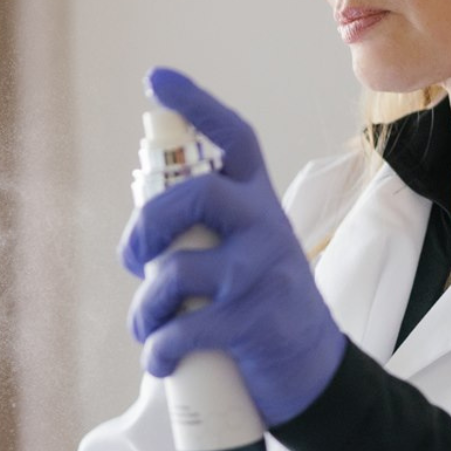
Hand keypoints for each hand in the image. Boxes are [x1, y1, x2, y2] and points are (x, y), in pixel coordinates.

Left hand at [120, 68, 344, 426]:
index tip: (156, 79)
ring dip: (144, 309)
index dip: (195, 105)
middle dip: (145, 226)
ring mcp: (262, 272)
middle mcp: (265, 226)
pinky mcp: (253, 321)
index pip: (233, 138)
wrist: (316, 372)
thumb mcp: (248, 255)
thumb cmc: (265, 309)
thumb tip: (143, 235)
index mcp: (261, 203)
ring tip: (145, 328)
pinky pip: (182, 330)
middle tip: (133, 259)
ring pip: (175, 271)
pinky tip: (159, 362)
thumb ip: (208, 234)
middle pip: (193, 195)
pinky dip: (158, 351)